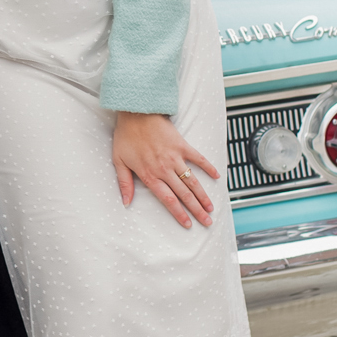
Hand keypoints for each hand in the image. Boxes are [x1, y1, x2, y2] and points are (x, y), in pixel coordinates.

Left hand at [111, 112, 218, 228]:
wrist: (136, 112)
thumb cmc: (126, 135)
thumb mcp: (119, 161)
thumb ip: (124, 183)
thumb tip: (125, 202)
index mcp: (150, 175)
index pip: (168, 200)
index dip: (179, 214)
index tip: (188, 224)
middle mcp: (165, 169)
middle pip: (184, 194)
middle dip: (196, 210)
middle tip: (207, 222)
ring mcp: (175, 157)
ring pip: (192, 181)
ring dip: (203, 196)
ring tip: (211, 208)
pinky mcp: (182, 145)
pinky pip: (198, 158)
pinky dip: (208, 167)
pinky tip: (217, 177)